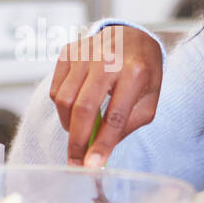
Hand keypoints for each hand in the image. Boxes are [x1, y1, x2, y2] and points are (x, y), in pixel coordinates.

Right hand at [50, 26, 161, 165]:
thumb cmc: (143, 73)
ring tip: (80, 131)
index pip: (115, 116)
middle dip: (78, 142)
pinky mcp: (68, 52)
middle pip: (84, 108)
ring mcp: (85, 53)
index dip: (102, 144)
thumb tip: (99, 153)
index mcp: (135, 72)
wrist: (133, 36)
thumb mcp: (148, 101)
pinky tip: (75, 109)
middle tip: (76, 163)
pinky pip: (55, 89)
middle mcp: (108, 59)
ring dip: (69, 125)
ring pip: (64, 100)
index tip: (91, 166)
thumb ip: (126, 126)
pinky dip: (62, 108)